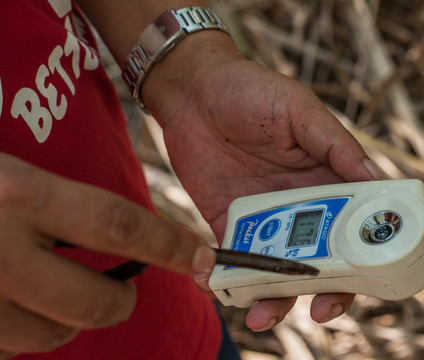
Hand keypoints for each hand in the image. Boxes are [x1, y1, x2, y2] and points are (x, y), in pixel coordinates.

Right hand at [0, 154, 214, 357]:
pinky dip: (23, 333)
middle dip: (122, 302)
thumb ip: (54, 187)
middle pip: (96, 301)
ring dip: (70, 319)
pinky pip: (11, 350)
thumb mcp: (7, 167)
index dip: (169, 245)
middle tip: (123, 292)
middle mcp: (1, 250)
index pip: (119, 224)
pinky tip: (14, 303)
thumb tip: (116, 209)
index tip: (201, 256)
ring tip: (58, 293)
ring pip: (53, 333)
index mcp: (21, 194)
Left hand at [143, 32, 381, 330]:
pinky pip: (231, 261)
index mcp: (328, 181)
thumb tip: (377, 181)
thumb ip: (336, 145)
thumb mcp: (300, 110)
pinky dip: (224, 280)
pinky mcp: (228, 224)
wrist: (194, 91)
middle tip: (317, 312)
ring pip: (278, 271)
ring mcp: (265, 220)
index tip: (366, 282)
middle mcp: (301, 207)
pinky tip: (213, 285)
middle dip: (323, 292)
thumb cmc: (252, 91)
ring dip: (272, 298)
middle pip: (322, 261)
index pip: (356, 227)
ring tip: (258, 313)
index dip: (366, 259)